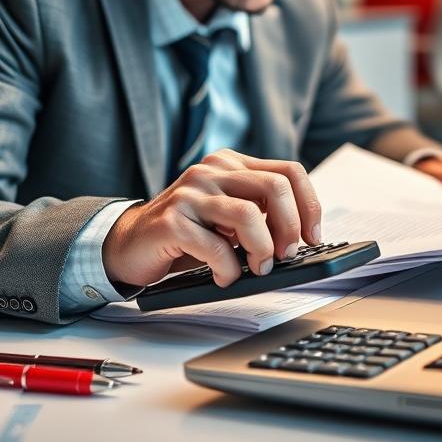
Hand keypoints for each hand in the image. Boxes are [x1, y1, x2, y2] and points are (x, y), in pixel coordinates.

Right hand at [102, 149, 321, 287]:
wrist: (129, 245)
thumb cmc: (186, 234)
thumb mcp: (227, 215)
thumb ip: (258, 210)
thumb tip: (301, 235)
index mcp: (231, 164)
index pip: (289, 171)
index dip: (309, 205)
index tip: (312, 236)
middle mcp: (212, 171)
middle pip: (276, 187)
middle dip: (289, 228)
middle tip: (284, 256)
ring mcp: (190, 193)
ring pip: (250, 215)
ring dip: (262, 251)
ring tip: (255, 269)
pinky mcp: (172, 221)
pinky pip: (216, 247)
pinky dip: (228, 270)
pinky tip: (223, 277)